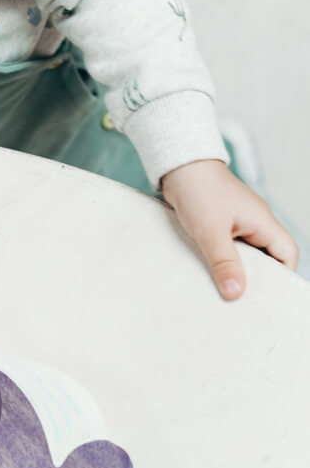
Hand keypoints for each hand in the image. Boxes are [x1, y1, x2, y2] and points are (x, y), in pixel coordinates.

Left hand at [161, 160, 298, 299]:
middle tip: (243, 299)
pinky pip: (229, 246)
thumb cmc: (199, 193)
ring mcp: (239, 222)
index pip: (287, 253)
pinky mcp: (221, 222)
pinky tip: (209, 271)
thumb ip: (224, 263)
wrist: (180, 167)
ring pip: (247, 252)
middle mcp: (256, 222)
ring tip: (224, 290)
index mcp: (264, 222)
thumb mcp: (211, 232)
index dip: (283, 276)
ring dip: (237, 268)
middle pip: (268, 256)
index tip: (268, 297)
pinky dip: (223, 258)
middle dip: (258, 277)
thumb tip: (236, 293)